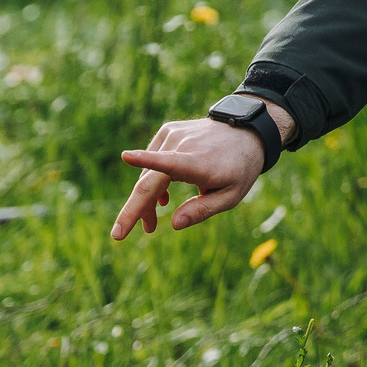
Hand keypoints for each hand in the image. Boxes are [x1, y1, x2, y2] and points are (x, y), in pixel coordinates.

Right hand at [112, 105, 290, 238]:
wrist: (247, 133)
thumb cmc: (240, 168)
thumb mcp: (230, 196)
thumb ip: (202, 210)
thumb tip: (173, 224)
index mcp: (197, 162)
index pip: (171, 162)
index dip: (147, 160)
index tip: (126, 156)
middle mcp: (182, 145)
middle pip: (148, 182)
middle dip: (132, 210)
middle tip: (119, 235)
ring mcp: (173, 135)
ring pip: (147, 174)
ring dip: (147, 200)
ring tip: (150, 224)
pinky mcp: (168, 131)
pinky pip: (152, 161)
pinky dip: (153, 180)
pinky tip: (162, 198)